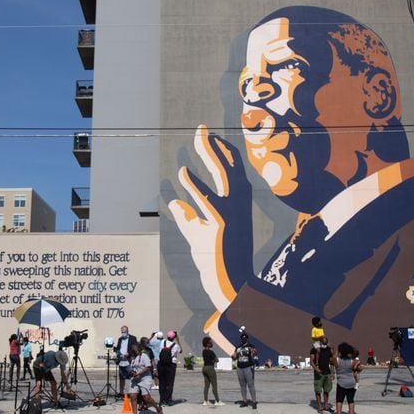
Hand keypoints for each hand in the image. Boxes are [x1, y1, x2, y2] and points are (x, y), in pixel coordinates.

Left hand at [168, 125, 253, 312]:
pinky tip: (184, 172)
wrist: (230, 284)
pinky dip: (195, 185)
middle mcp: (239, 205)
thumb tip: (173, 201)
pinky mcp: (220, 226)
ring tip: (199, 137)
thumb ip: (187, 216)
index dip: (220, 150)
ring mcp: (231, 214)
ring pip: (224, 176)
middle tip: (201, 128)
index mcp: (238, 203)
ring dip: (210, 154)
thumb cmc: (215, 260)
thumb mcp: (197, 234)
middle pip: (229, 166)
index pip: (232, 170)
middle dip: (214, 145)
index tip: (209, 136)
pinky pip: (208, 201)